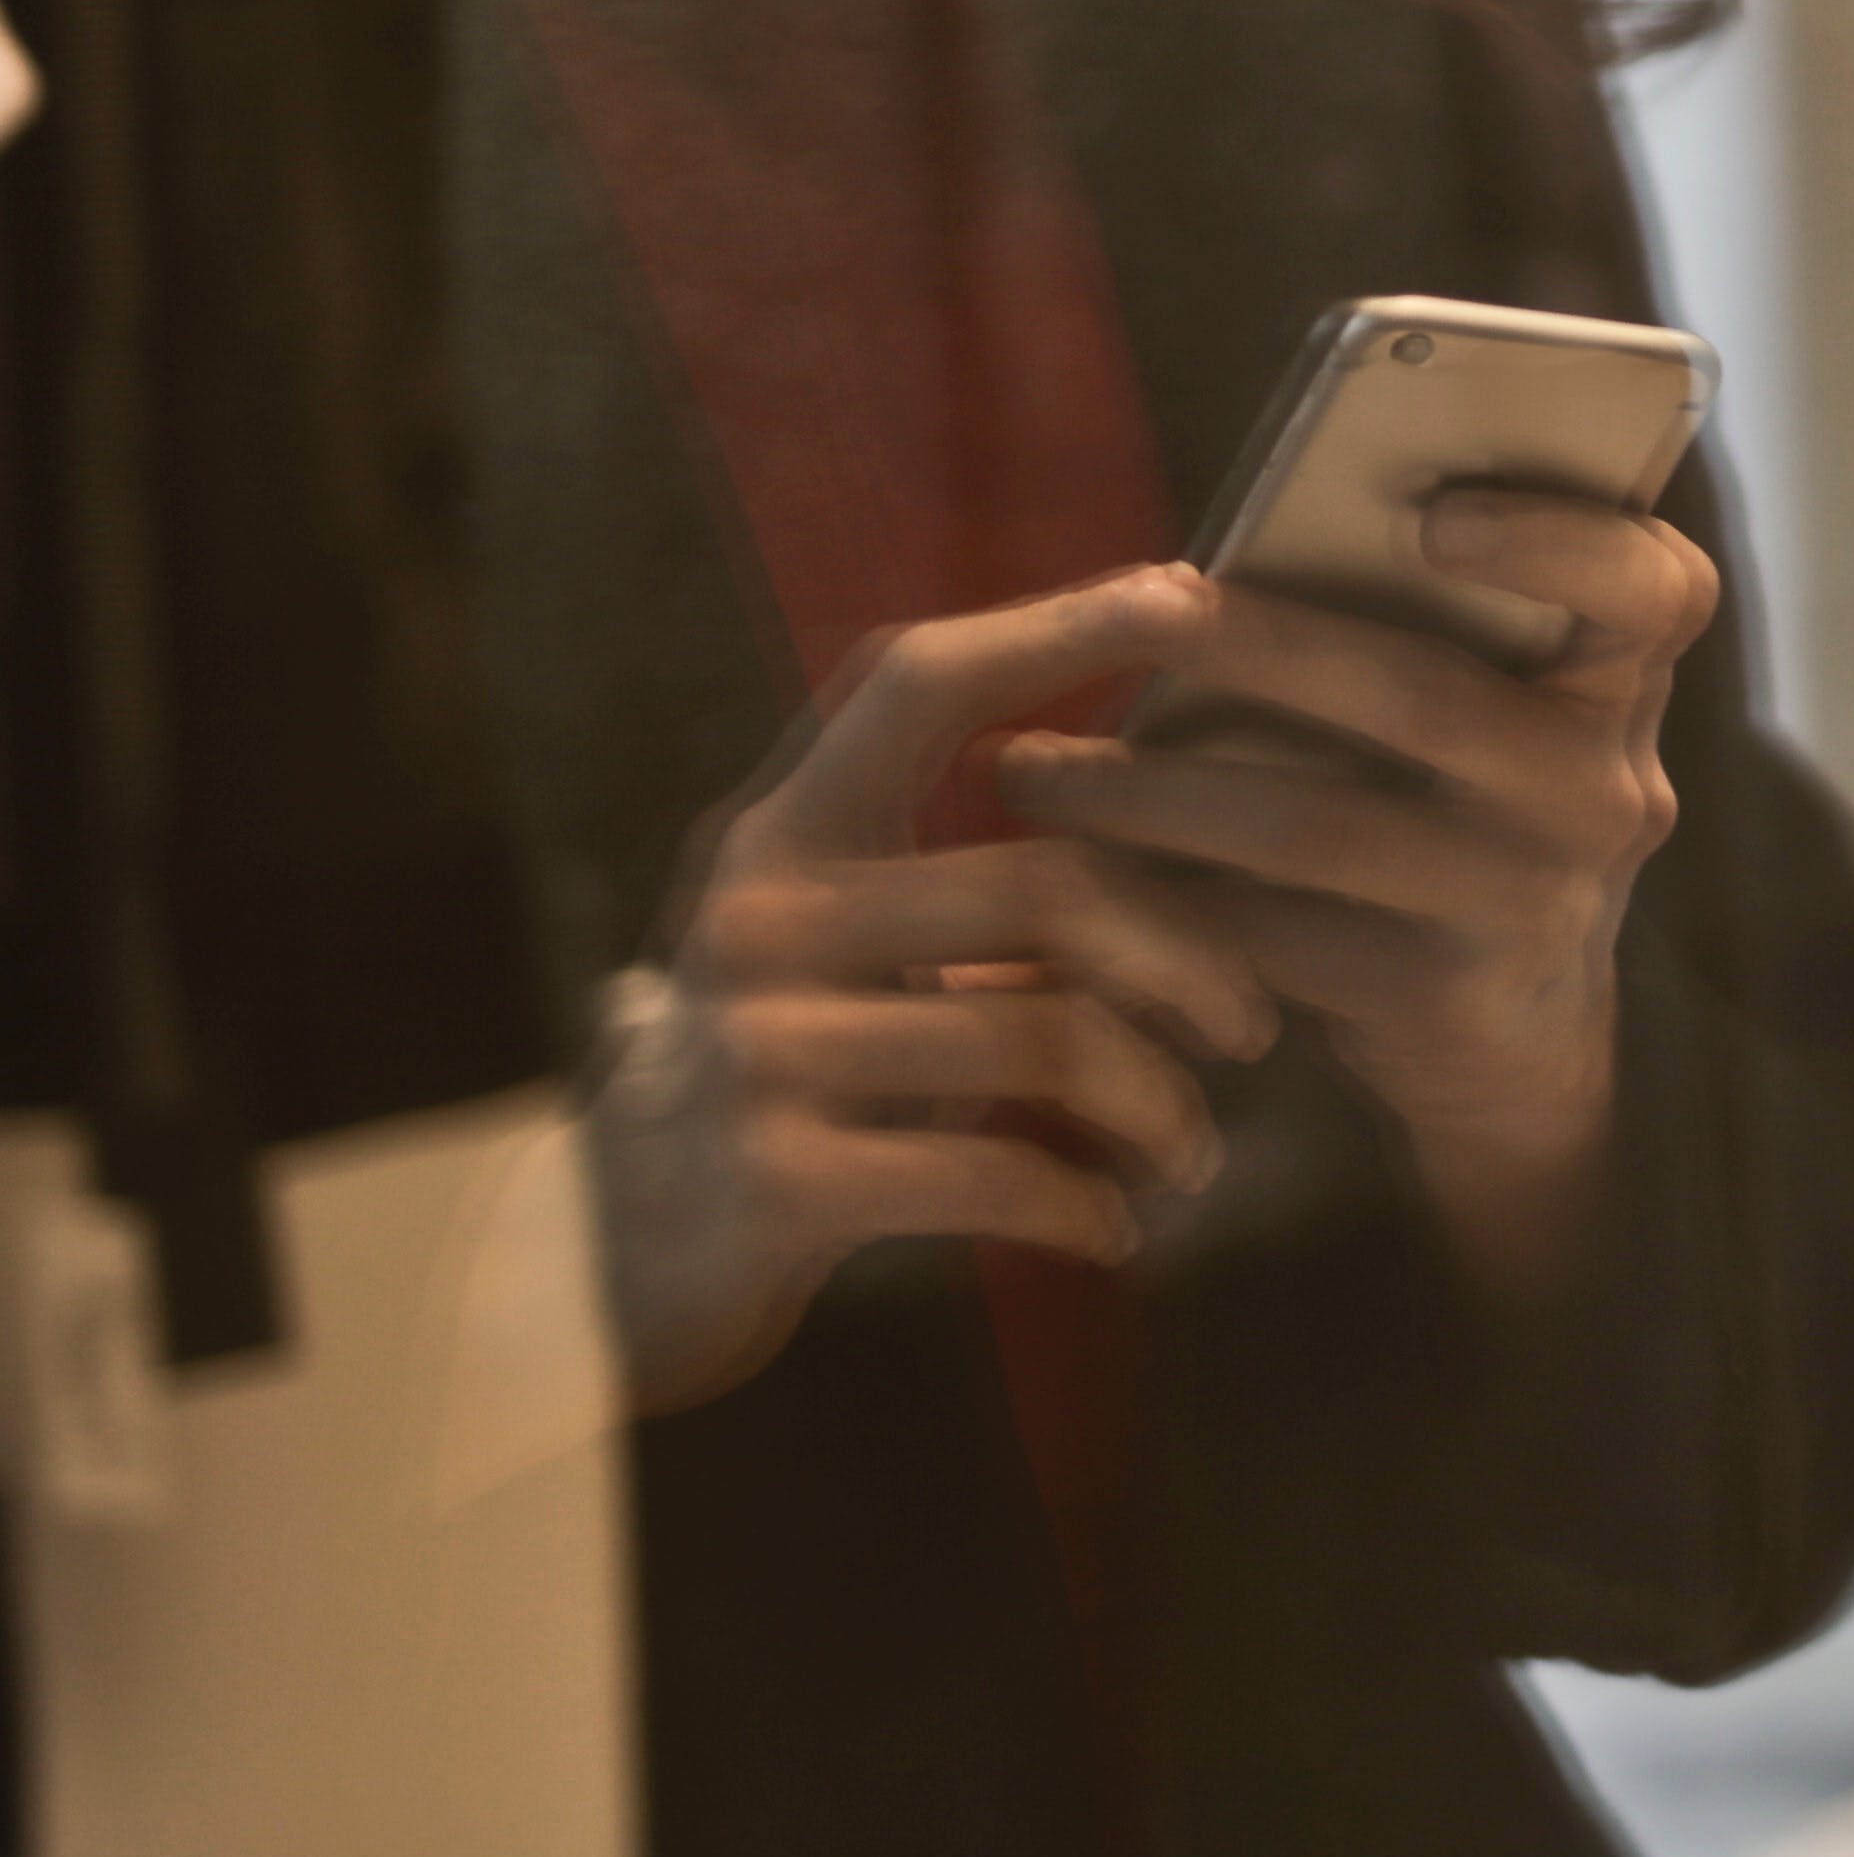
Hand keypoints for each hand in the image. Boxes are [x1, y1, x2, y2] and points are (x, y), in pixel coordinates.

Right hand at [593, 564, 1282, 1413]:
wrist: (598, 1266)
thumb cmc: (772, 1082)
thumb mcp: (832, 952)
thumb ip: (953, 879)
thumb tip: (1174, 815)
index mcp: (782, 835)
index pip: (915, 683)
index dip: (1054, 625)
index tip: (1192, 590)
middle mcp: (763, 918)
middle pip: (1043, 885)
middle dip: (1188, 959)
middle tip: (1253, 1028)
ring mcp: (759, 1049)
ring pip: (1045, 1038)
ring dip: (1154, 1106)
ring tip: (1192, 1151)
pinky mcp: (778, 1179)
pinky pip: (997, 1176)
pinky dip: (1084, 1206)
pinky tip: (1114, 1226)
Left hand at [996, 489, 1718, 1293]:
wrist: (1511, 1036)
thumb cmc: (1460, 813)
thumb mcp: (1492, 717)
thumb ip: (1425, 630)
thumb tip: (1218, 561)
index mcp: (1617, 685)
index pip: (1657, 589)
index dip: (1560, 539)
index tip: (1433, 513)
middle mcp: (1603, 789)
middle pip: (1430, 698)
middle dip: (1266, 647)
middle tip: (1137, 610)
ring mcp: (1534, 900)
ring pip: (1320, 828)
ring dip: (1155, 790)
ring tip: (1028, 766)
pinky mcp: (1446, 997)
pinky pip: (1276, 940)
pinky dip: (1159, 905)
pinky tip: (1070, 878)